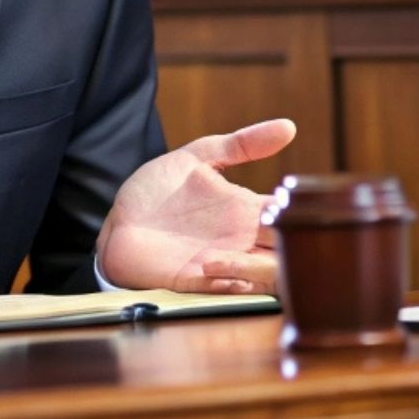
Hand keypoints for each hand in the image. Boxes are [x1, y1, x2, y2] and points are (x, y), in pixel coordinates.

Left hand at [96, 119, 295, 294]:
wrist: (118, 220)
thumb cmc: (158, 189)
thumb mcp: (199, 157)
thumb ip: (241, 144)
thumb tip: (289, 127)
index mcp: (247, 211)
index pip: (292, 216)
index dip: (301, 212)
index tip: (290, 201)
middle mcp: (242, 239)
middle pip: (290, 252)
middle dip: (290, 245)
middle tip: (269, 228)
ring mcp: (223, 263)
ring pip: (269, 277)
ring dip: (257, 269)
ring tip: (223, 251)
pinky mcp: (198, 281)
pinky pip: (230, 291)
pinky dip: (229, 281)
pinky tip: (209, 263)